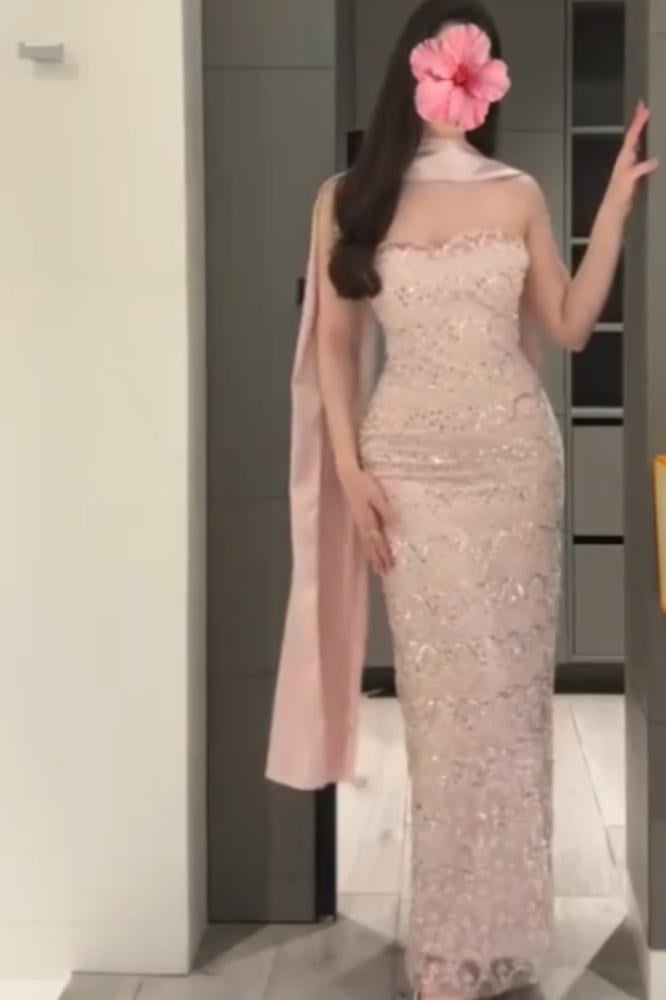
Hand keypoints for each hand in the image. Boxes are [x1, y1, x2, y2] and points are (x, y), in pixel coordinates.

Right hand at [338, 464, 395, 575]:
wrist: (348, 476)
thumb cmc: (364, 484)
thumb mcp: (377, 496)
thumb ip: (386, 510)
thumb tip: (396, 525)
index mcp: (368, 520)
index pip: (378, 542)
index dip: (384, 555)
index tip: (390, 567)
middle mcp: (363, 524)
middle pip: (371, 546)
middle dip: (378, 560)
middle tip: (384, 574)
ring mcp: (359, 522)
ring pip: (367, 544)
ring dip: (373, 556)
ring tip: (378, 569)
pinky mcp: (359, 518)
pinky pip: (364, 538)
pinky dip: (368, 547)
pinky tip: (370, 550)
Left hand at [605, 99, 658, 217]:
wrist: (615, 208)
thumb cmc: (619, 195)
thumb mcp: (629, 180)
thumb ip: (640, 169)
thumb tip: (654, 160)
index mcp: (624, 157)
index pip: (632, 136)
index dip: (638, 122)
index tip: (644, 109)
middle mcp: (626, 158)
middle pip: (633, 135)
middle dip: (638, 120)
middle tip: (643, 105)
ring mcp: (630, 163)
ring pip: (636, 142)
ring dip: (641, 130)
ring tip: (646, 118)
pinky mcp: (634, 171)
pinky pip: (641, 152)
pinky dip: (644, 143)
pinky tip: (648, 143)